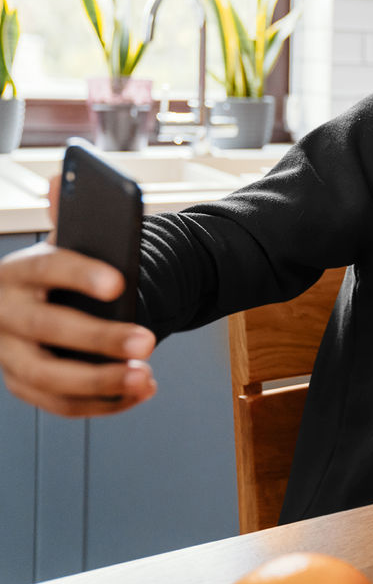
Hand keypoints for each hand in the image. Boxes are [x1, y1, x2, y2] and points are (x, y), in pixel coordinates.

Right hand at [0, 175, 156, 416]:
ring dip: (101, 382)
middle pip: (50, 328)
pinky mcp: (22, 383)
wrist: (31, 304)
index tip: (121, 283)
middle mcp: (6, 314)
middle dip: (100, 339)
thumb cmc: (56, 275)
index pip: (47, 267)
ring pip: (50, 376)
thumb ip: (67, 216)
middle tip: (147, 341)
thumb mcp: (60, 242)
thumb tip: (61, 179)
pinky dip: (101, 403)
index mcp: (18, 271)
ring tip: (145, 377)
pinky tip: (138, 392)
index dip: (81, 274)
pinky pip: (59, 404)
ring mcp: (9, 353)